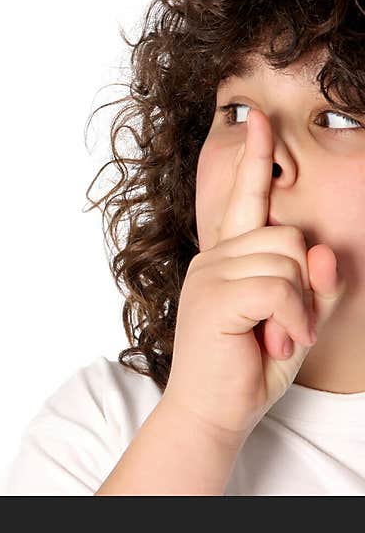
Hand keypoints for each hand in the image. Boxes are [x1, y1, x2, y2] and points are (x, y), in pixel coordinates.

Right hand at [163, 108, 346, 439]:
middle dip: (303, 284)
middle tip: (283, 327)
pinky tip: (276, 340)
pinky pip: (280, 287)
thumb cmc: (248, 366)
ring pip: (288, 260)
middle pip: (287, 235)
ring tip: (274, 337)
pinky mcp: (214, 295)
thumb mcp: (296, 323)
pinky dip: (292, 318)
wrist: (211, 411)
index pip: (246, 200)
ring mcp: (210, 273)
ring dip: (299, 308)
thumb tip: (322, 250)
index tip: (259, 121)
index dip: (256, 160)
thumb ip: (316, 287)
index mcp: (227, 259)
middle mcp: (214, 258)